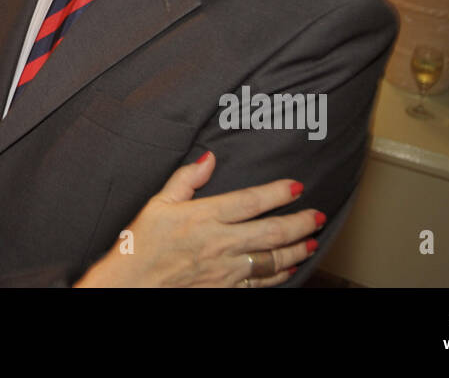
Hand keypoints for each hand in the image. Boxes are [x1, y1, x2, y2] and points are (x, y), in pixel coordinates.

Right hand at [73, 152, 324, 287]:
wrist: (131, 285)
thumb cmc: (141, 244)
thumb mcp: (157, 204)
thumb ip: (185, 180)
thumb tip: (208, 158)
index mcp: (204, 217)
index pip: (250, 201)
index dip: (277, 192)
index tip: (296, 185)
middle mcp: (219, 243)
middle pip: (270, 232)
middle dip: (299, 223)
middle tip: (317, 214)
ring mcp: (225, 270)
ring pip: (271, 260)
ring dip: (296, 250)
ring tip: (312, 240)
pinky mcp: (224, 289)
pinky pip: (260, 284)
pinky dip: (279, 276)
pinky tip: (290, 267)